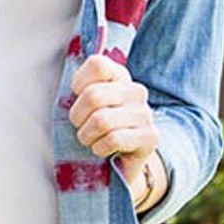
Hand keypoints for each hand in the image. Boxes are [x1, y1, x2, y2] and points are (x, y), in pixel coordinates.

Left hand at [68, 54, 156, 176]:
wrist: (122, 159)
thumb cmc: (98, 127)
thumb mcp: (87, 103)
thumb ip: (81, 88)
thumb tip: (74, 85)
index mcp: (118, 75)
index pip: (97, 64)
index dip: (79, 83)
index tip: (78, 97)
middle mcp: (135, 90)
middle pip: (93, 96)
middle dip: (77, 116)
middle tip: (80, 126)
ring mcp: (145, 113)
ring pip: (102, 120)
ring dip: (87, 135)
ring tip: (89, 139)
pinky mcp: (150, 136)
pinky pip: (114, 139)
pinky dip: (100, 148)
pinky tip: (101, 149)